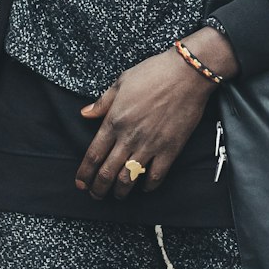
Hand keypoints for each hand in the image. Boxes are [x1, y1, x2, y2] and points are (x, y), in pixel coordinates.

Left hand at [75, 39, 224, 199]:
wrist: (187, 74)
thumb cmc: (154, 73)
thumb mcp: (122, 82)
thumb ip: (102, 102)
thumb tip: (85, 113)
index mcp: (114, 120)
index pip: (93, 155)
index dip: (85, 173)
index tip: (81, 184)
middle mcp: (129, 137)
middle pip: (107, 172)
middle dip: (99, 188)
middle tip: (96, 195)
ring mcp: (150, 145)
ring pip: (129, 178)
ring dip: (120, 191)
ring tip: (117, 195)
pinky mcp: (170, 149)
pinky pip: (156, 176)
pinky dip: (148, 186)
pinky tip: (144, 188)